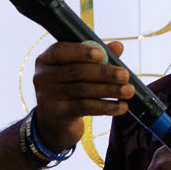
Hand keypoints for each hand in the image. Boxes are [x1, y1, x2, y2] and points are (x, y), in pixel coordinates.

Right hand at [32, 39, 133, 155]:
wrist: (55, 123)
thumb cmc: (70, 89)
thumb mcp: (80, 71)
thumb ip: (98, 57)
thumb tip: (118, 46)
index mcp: (46, 60)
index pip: (61, 50)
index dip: (81, 51)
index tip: (102, 53)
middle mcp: (42, 77)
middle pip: (76, 71)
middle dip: (104, 73)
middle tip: (126, 75)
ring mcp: (47, 96)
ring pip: (83, 90)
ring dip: (109, 90)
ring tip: (129, 91)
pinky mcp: (58, 114)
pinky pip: (85, 107)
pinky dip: (106, 106)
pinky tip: (121, 107)